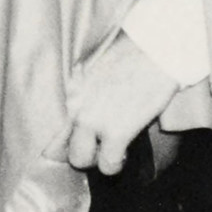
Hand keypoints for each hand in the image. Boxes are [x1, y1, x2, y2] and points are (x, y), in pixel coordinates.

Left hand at [62, 32, 178, 176]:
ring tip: (113, 151)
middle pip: (61, 145)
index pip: (53, 122)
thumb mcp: (100, 62)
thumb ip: (88, 84)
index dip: (64, 137)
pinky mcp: (116, 130)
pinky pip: (108, 163)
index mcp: (73, 86)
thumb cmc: (136, 48)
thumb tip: (92, 99)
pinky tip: (125, 152)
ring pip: (80, 160)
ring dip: (97, 159)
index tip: (77, 139)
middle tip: (99, 146)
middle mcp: (76, 104)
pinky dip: (116, 163)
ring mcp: (93, 119)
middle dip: (80, 150)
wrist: (158, 47)